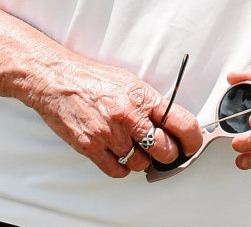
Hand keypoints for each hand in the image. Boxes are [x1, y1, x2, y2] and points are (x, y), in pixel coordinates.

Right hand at [22, 54, 202, 178]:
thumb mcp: (131, 82)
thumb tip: (171, 121)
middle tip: (166, 152)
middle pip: (165, 151)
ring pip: (141, 164)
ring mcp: (109, 134)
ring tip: (135, 148)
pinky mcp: (91, 147)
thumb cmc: (93, 79)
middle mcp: (129, 117)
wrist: (58, 80)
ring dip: (142, 160)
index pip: (182, 123)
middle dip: (169, 154)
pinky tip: (120, 156)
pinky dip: (122, 167)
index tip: (192, 144)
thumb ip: (151, 103)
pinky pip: (117, 170)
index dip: (192, 139)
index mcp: (143, 98)